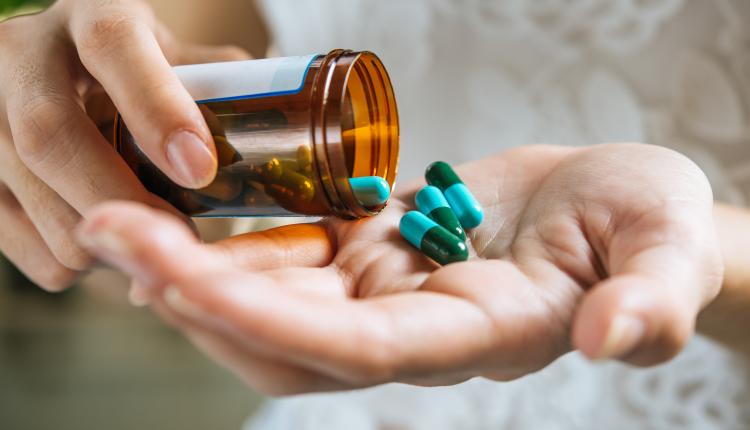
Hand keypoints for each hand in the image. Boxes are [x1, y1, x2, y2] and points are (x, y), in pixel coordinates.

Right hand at [0, 0, 249, 289]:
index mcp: (90, 12)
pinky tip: (104, 242)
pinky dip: (68, 260)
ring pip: (31, 195)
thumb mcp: (179, 57)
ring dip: (102, 237)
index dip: (156, 109)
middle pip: (52, 135)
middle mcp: (22, 53)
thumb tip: (273, 148)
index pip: (113, 47)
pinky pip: (12, 237)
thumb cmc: (140, 66)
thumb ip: (221, 91)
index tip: (199, 168)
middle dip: (123, 199)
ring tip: (149, 238)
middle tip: (181, 237)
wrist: (62, 62)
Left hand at [77, 144, 722, 394]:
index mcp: (479, 336)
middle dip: (197, 293)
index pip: (363, 351)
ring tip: (116, 219)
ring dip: (195, 266)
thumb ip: (652, 302)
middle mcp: (417, 326)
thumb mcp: (670, 255)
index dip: (273, 323)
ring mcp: (390, 289)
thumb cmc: (654, 227)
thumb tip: (618, 339)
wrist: (623, 206)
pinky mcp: (378, 248)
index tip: (183, 283)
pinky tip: (183, 207)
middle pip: (291, 335)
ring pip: (276, 301)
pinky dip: (236, 239)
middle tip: (109, 232)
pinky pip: (293, 256)